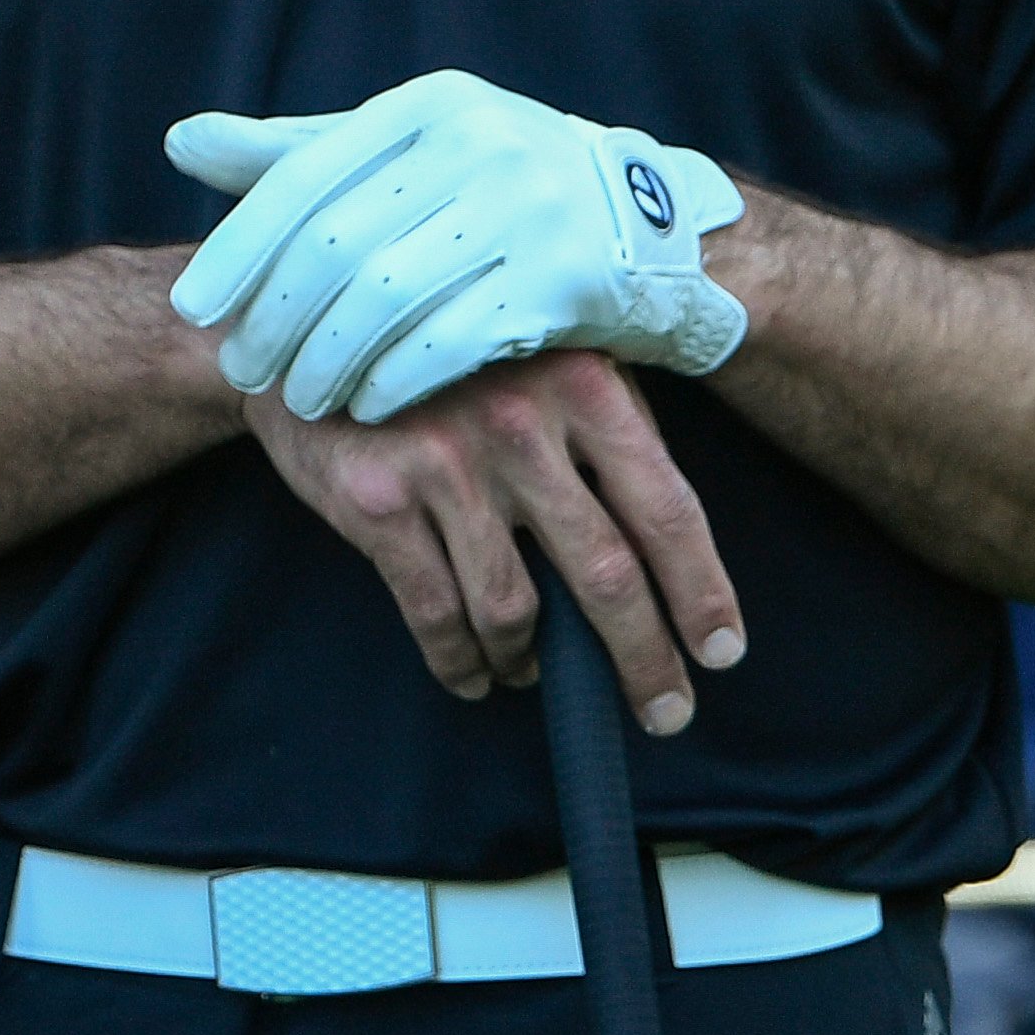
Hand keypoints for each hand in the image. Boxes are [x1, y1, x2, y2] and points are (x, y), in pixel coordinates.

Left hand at [171, 74, 746, 417]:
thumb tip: (180, 142)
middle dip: (275, 318)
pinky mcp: (569, 279)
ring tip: (295, 398)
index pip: (304, 178)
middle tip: (240, 370)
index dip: (239, 249)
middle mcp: (482, 142)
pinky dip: (394, 380)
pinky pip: (452, 342)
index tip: (194, 308)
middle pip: (338, 245)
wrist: (652, 230)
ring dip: (326, 360)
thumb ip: (300, 151)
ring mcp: (532, 209)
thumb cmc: (500, 191)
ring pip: (387, 298)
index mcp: (431, 104)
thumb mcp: (412, 151)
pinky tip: (364, 405)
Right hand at [247, 352, 743, 720]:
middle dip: (643, 658)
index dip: (701, 592)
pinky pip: (436, 614)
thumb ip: (606, 428)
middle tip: (666, 713)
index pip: (665, 507)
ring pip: (513, 610)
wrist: (313, 321)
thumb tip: (667, 542)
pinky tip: (474, 673)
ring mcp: (444, 464)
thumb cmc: (454, 352)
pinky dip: (462, 662)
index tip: (721, 652)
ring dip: (532, 663)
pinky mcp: (377, 500)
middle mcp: (519, 424)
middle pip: (604, 573)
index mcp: (582, 384)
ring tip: (534, 674)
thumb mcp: (545, 356)